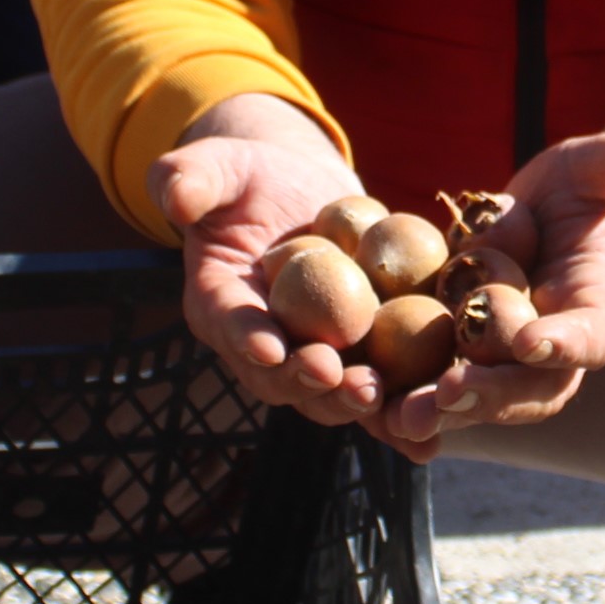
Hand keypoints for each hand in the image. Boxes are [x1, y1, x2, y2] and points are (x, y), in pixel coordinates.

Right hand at [151, 95, 424, 449]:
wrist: (299, 192)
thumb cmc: (250, 177)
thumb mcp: (217, 167)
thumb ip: (189, 179)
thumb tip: (175, 196)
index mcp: (221, 304)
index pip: (229, 324)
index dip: (246, 338)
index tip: (269, 348)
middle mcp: (263, 344)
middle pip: (281, 376)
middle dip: (307, 382)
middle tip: (335, 376)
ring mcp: (313, 356)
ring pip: (330, 395)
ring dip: (354, 404)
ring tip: (381, 398)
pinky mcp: (359, 357)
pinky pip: (380, 393)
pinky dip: (401, 418)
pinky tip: (430, 436)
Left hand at [390, 97, 604, 442]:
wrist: (547, 217)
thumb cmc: (587, 188)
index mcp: (596, 309)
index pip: (590, 336)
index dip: (564, 343)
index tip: (533, 341)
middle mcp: (552, 351)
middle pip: (529, 387)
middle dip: (491, 395)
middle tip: (450, 394)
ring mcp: (502, 363)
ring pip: (478, 399)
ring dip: (439, 410)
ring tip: (400, 414)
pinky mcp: (458, 357)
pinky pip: (432, 387)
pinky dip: (403, 400)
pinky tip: (364, 404)